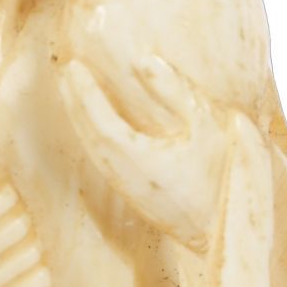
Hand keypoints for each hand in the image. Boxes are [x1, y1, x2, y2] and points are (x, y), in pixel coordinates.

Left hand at [61, 54, 227, 246]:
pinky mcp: (129, 192)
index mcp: (137, 156)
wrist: (221, 226)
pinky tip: (92, 121)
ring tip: (71, 89)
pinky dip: (89, 133)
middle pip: (86, 131)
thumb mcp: (205, 124)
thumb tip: (144, 60)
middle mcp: (122, 173)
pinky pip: (98, 156)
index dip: (84, 91)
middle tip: (65, 70)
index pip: (99, 118)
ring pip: (90, 146)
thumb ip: (175, 90)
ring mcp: (123, 186)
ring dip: (78, 116)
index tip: (73, 65)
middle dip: (74, 100)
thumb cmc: (219, 173)